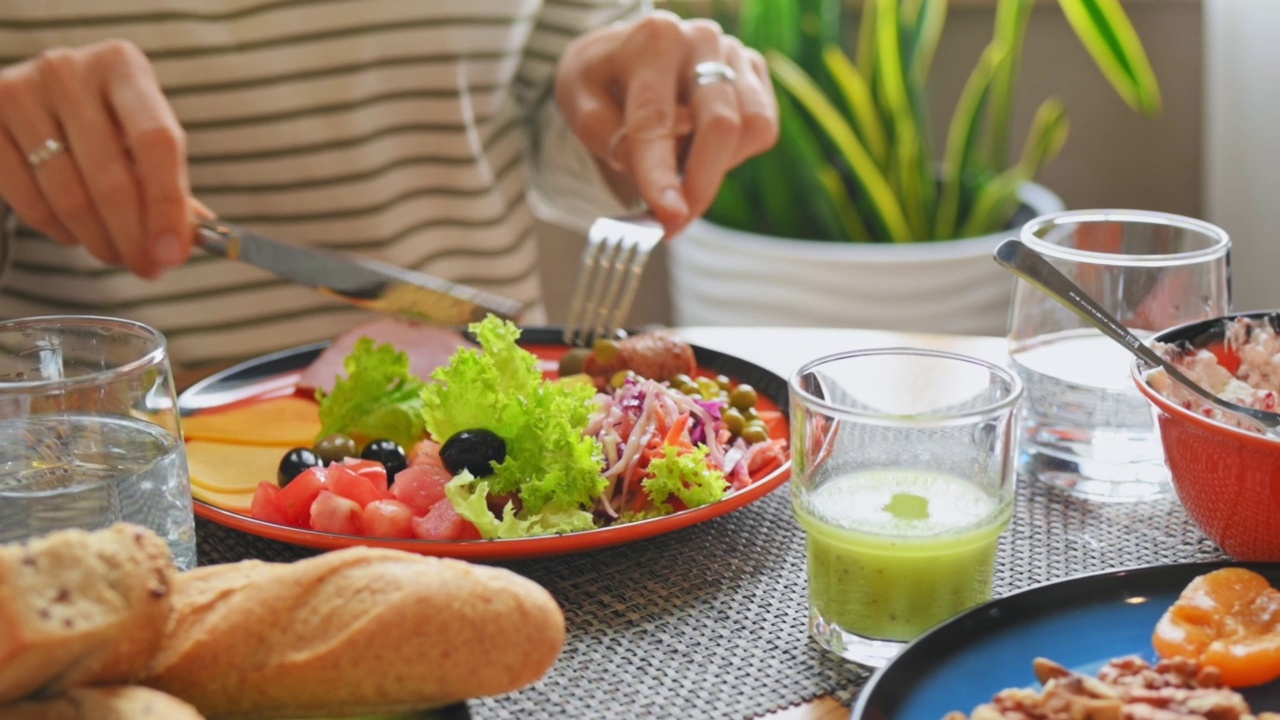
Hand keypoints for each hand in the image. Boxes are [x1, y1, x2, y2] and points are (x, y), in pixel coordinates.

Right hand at [0, 40, 191, 277]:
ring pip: (69, 197)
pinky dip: (60, 231)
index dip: (168, 205)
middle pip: (111, 178)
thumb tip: (193, 238)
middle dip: (134, 238)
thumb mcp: (141, 135)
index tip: (175, 254)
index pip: (156, 142)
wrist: (36, 97)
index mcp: (123, 66)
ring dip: (100, 241)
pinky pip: (30, 202)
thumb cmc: (105, 120)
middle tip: (148, 269)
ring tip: (116, 253)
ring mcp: (20, 93)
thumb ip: (171, 183)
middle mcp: (69, 71)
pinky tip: (76, 232)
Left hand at [555, 11, 778, 235]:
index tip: (669, 215)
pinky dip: (734, 154)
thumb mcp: (579, 103)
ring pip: (749, 129)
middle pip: (720, 125)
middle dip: (701, 185)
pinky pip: (762, 129)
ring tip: (681, 168)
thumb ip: (608, 139)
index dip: (661, 173)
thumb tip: (658, 175)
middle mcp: (700, 40)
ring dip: (717, 167)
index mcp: (651, 41)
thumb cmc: (602, 80)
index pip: (657, 118)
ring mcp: (734, 54)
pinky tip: (702, 149)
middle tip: (676, 222)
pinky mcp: (755, 73)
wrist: (625, 51)